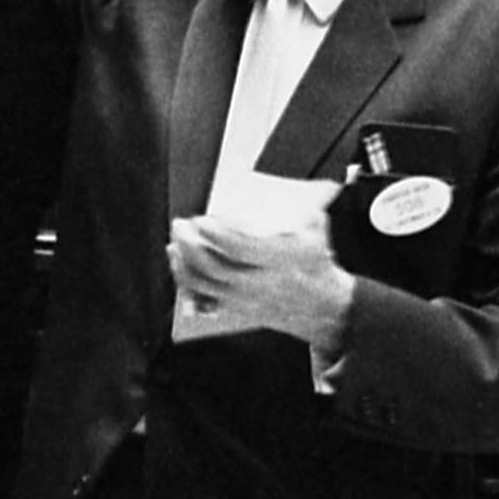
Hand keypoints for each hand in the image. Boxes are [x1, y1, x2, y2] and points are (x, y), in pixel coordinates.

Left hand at [170, 219, 355, 353]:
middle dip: (191, 246)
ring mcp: (246, 299)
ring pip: (203, 285)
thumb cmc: (315, 262)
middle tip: (181, 225)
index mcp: (278, 261)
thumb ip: (299, 207)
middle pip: (213, 268)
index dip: (217, 234)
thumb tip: (279, 189)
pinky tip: (181, 264)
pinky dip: (187, 281)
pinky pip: (203, 298)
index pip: (239, 248)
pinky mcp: (237, 308)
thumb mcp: (316, 229)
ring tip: (175, 243)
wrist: (323, 306)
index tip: (202, 219)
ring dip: (183, 263)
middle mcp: (259, 283)